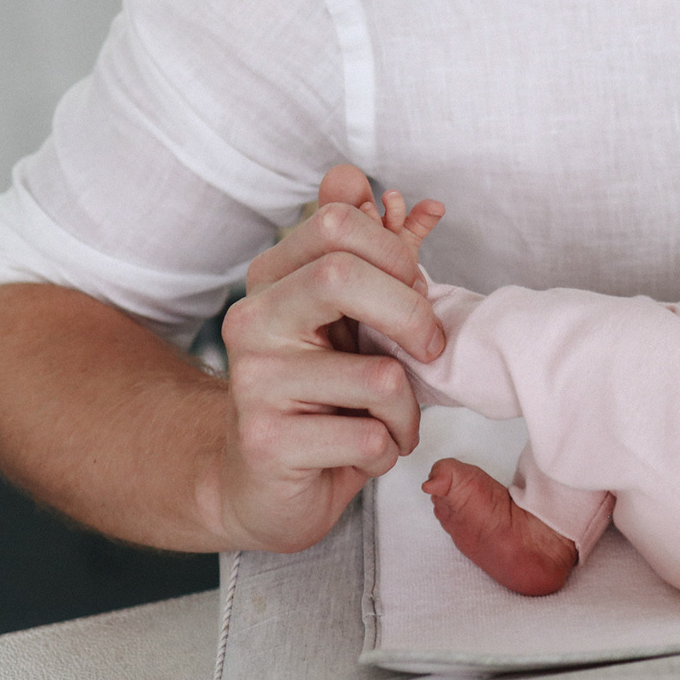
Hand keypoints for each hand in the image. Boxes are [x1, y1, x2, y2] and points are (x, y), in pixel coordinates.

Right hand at [205, 165, 449, 550]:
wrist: (262, 485)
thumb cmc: (322, 396)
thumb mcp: (353, 319)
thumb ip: (374, 253)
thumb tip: (397, 194)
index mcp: (273, 278)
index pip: (337, 222)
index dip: (396, 254)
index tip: (415, 291)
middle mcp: (250, 320)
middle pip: (340, 274)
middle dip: (410, 314)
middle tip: (428, 349)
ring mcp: (252, 382)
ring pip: (377, 374)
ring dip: (408, 409)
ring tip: (389, 421)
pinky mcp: (266, 443)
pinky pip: (368, 438)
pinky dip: (387, 450)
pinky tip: (364, 454)